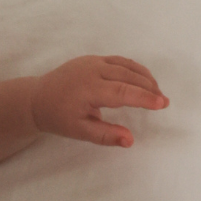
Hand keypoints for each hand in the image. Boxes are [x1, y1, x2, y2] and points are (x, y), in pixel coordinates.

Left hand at [31, 56, 167, 147]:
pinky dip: (134, 69)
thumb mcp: (79, 130)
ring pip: (125, 65)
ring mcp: (91, 62)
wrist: (36, 98)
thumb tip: (130, 141)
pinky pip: (118, 61)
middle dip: (148, 88)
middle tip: (163, 101)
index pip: (122, 92)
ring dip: (144, 77)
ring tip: (156, 92)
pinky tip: (143, 80)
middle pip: (128, 76)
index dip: (143, 97)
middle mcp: (91, 71)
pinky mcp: (91, 59)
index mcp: (87, 89)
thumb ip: (105, 135)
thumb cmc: (57, 117)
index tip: (162, 104)